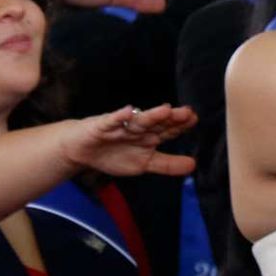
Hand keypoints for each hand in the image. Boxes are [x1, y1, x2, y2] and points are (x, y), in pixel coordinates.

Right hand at [59, 105, 197, 178]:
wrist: (81, 150)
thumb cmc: (114, 154)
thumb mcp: (144, 164)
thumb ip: (167, 164)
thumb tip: (193, 165)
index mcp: (149, 136)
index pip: (168, 129)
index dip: (181, 126)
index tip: (194, 119)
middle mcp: (138, 128)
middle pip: (157, 123)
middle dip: (171, 118)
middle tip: (187, 113)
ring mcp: (120, 126)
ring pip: (138, 121)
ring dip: (151, 115)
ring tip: (165, 110)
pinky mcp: (101, 126)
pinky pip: (111, 121)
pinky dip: (118, 116)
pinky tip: (127, 111)